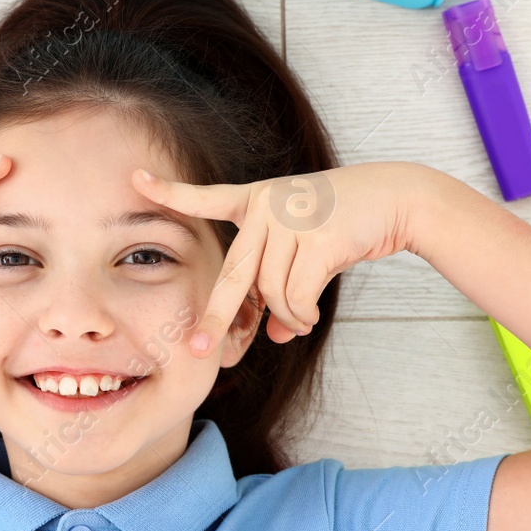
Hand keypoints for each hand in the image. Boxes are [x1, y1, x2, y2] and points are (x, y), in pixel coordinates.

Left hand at [130, 162, 428, 354]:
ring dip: (287, 317)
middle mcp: (266, 207)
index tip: (136, 180)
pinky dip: (302, 315)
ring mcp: (291, 220)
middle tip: (198, 350)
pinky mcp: (317, 238)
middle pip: (233, 275)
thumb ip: (280, 289)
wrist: (394, 198)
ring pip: (272, 292)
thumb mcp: (304, 253)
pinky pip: (297, 296)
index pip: (207, 198)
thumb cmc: (343, 223)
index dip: (171, 193)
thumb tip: (275, 334)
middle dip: (215, 318)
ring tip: (301, 321)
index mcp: (255, 200)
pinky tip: (310, 317)